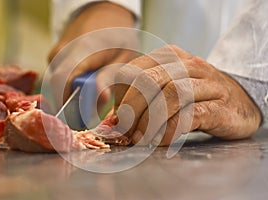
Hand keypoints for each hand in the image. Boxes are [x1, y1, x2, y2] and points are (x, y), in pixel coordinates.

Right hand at [48, 2, 137, 107]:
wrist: (104, 13)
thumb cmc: (119, 36)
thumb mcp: (124, 56)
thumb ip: (110, 78)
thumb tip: (100, 100)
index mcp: (81, 50)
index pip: (60, 82)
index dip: (65, 106)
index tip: (79, 123)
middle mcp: (62, 52)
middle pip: (54, 88)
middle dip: (68, 106)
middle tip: (87, 117)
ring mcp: (56, 53)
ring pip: (55, 85)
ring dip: (69, 96)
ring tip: (90, 98)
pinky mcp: (55, 56)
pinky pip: (57, 78)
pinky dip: (68, 87)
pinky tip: (85, 85)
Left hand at [113, 45, 261, 144]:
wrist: (240, 102)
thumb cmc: (196, 97)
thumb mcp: (167, 89)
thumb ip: (140, 101)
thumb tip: (112, 121)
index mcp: (169, 57)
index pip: (131, 72)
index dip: (119, 98)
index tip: (118, 119)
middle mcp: (188, 65)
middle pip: (148, 81)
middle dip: (131, 110)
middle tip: (128, 131)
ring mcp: (207, 84)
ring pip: (170, 95)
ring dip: (149, 121)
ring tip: (143, 139)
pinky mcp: (220, 106)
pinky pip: (189, 115)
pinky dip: (170, 130)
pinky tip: (163, 140)